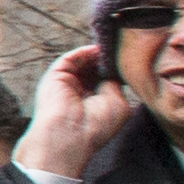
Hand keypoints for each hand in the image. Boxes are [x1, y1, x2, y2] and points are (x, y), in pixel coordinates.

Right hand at [19, 42, 136, 183]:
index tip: (128, 62)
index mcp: (92, 103)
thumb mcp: (117, 103)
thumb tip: (111, 69)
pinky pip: (70, 59)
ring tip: (111, 48)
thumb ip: (114, 83)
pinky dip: (83, 52)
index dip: (114, 71)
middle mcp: (77, 93)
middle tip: (120, 51)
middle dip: (105, 61)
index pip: (103, 81)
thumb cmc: (96, 126)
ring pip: (81, 63)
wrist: (69, 135)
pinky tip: (98, 50)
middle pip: (92, 70)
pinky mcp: (55, 77)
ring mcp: (65, 84)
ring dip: (96, 55)